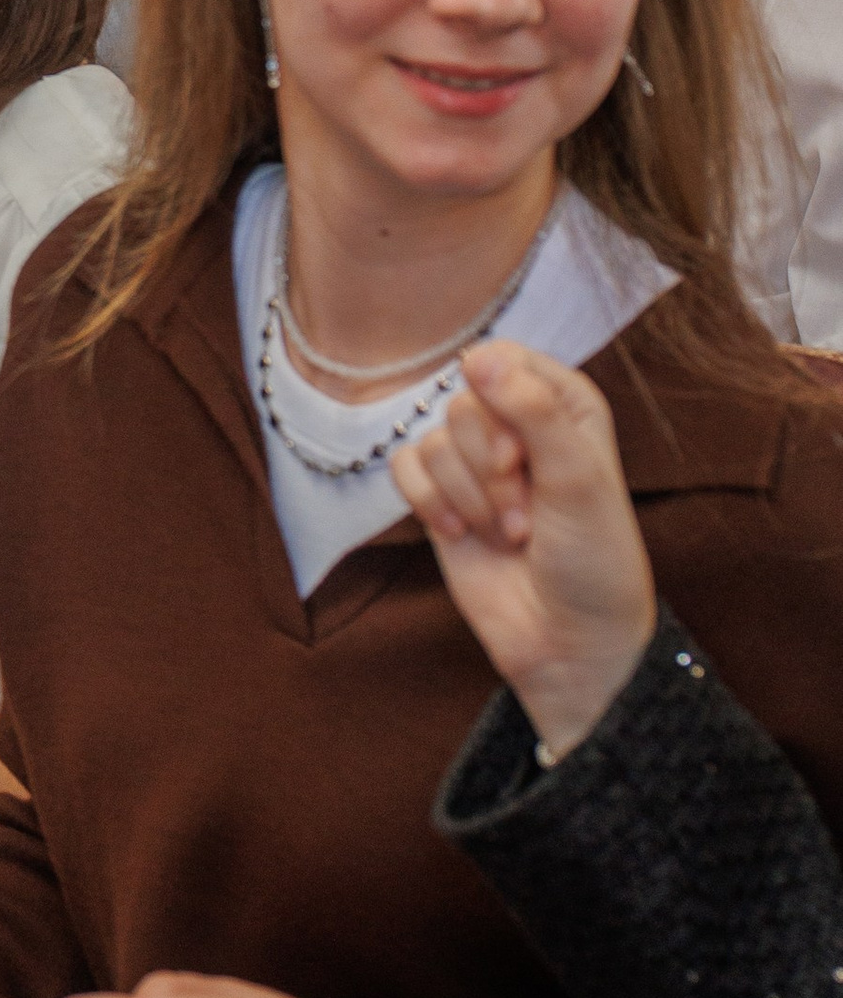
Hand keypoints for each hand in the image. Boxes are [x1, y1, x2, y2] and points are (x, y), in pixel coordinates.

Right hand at [392, 341, 654, 759]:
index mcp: (563, 405)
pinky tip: (461, 534)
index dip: (501, 405)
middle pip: (462, 405)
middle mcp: (516, 425)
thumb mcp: (577, 478)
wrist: (567, 640)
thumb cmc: (594, 558)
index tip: (524, 457)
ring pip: (432, 441)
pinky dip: (430, 504)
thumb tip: (476, 357)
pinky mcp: (440, 497)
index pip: (504, 361)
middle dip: (488, 468)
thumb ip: (531, 411)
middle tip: (527, 513)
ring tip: (510, 537)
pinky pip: (404, 468)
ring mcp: (473, 463)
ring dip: (470, 499)